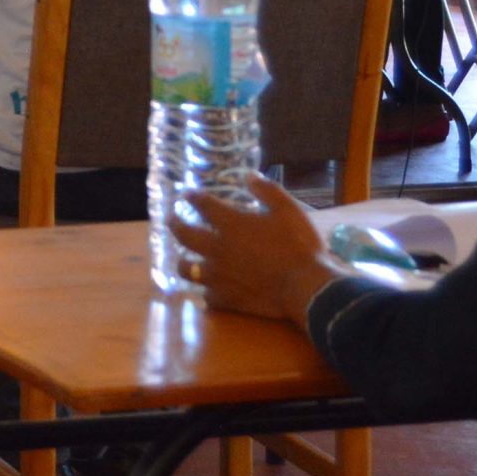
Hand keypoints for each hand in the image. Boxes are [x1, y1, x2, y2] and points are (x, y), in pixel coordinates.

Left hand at [172, 176, 341, 323]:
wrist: (305, 288)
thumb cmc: (298, 246)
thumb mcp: (288, 209)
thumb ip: (267, 190)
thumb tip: (249, 176)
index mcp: (230, 225)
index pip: (202, 205)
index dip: (192, 197)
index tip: (187, 194)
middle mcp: (215, 249)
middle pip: (183, 235)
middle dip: (174, 224)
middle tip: (171, 220)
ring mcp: (217, 276)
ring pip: (186, 268)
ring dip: (183, 261)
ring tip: (185, 258)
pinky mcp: (225, 299)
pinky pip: (206, 294)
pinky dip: (206, 290)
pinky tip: (209, 288)